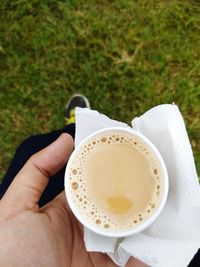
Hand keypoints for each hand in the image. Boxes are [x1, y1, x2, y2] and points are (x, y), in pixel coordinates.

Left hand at [0, 134, 145, 266]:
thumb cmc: (12, 252)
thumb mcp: (17, 206)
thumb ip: (37, 171)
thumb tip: (65, 139)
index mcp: (66, 208)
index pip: (92, 183)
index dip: (108, 168)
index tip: (128, 153)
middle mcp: (84, 225)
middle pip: (113, 204)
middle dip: (132, 193)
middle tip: (152, 179)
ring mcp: (98, 249)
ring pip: (127, 229)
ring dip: (143, 219)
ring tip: (161, 204)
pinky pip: (134, 260)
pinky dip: (147, 252)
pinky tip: (159, 239)